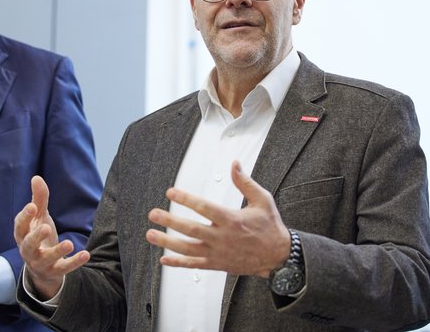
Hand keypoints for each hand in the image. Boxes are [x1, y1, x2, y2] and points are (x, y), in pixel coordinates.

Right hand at [13, 176, 89, 299]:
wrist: (42, 267)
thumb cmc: (39, 235)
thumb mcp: (39, 217)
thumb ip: (39, 199)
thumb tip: (36, 177)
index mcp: (23, 235)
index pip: (20, 226)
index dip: (25, 217)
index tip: (32, 207)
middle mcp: (28, 250)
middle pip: (28, 244)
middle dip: (36, 236)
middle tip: (46, 227)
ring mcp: (40, 262)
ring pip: (46, 259)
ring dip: (57, 251)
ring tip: (69, 243)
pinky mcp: (54, 271)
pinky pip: (63, 268)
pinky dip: (74, 262)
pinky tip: (86, 254)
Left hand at [145, 161, 290, 277]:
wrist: (278, 256)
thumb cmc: (270, 226)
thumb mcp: (262, 200)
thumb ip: (245, 182)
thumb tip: (234, 164)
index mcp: (232, 219)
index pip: (204, 208)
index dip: (186, 199)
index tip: (171, 192)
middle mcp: (222, 237)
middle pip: (191, 229)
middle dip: (170, 221)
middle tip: (153, 214)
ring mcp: (218, 253)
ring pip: (188, 249)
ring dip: (168, 242)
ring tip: (150, 235)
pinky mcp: (217, 264)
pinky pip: (195, 265)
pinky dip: (178, 263)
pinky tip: (164, 259)